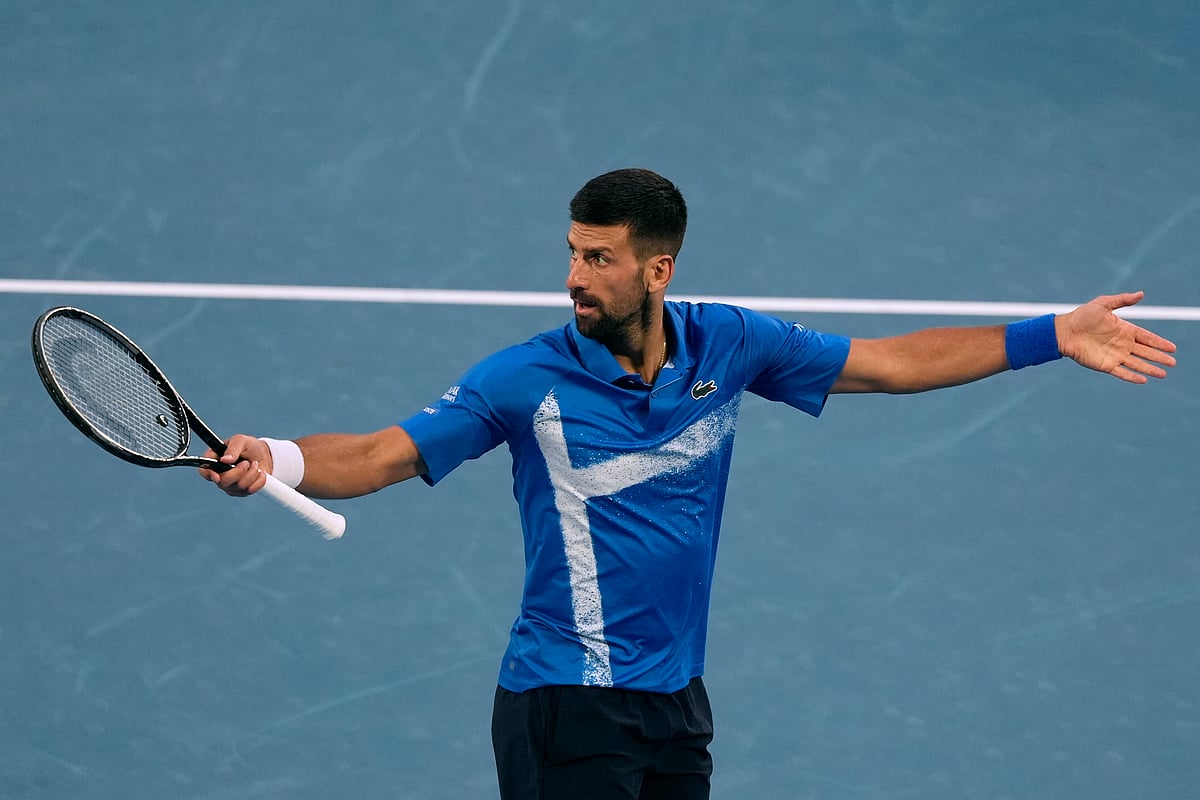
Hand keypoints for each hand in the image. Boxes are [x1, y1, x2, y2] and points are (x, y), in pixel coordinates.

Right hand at [197, 434, 272, 496]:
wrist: (264, 455)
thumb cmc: (248, 446)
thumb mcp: (241, 440)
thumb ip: (233, 448)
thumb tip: (225, 459)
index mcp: (214, 460)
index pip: (204, 471)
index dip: (208, 475)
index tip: (217, 476)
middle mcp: (219, 474)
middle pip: (223, 482)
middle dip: (238, 472)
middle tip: (246, 463)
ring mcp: (230, 485)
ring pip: (239, 487)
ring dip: (251, 474)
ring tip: (255, 464)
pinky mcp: (241, 491)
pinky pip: (250, 490)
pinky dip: (259, 480)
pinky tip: (260, 472)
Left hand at [1056, 292, 1176, 382]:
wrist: (1064, 331)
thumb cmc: (1082, 316)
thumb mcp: (1104, 304)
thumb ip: (1122, 300)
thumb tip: (1141, 294)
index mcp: (1124, 330)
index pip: (1147, 338)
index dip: (1159, 343)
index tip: (1172, 348)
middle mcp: (1122, 344)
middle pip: (1146, 352)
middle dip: (1160, 357)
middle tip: (1173, 362)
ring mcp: (1114, 355)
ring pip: (1137, 364)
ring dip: (1150, 369)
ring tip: (1164, 374)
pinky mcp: (1105, 365)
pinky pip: (1122, 372)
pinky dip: (1132, 376)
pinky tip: (1144, 380)